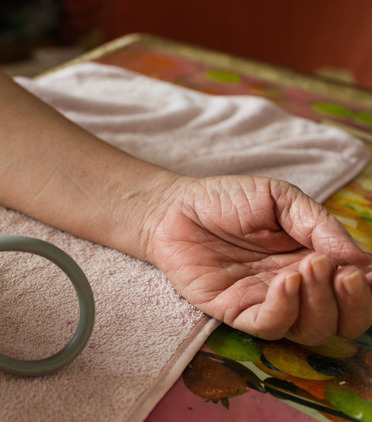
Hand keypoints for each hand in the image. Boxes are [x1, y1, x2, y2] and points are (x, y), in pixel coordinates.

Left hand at [146, 175, 371, 345]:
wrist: (175, 206)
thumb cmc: (227, 200)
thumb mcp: (281, 199)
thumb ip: (318, 225)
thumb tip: (362, 258)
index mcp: (312, 263)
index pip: (354, 294)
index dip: (367, 290)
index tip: (365, 270)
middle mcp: (294, 290)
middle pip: (341, 321)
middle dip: (353, 302)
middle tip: (343, 273)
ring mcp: (265, 303)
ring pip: (311, 330)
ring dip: (320, 302)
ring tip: (308, 265)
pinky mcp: (234, 312)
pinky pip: (270, 326)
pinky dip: (285, 309)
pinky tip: (286, 280)